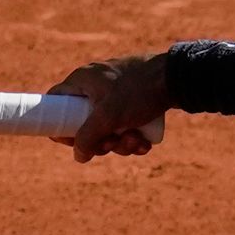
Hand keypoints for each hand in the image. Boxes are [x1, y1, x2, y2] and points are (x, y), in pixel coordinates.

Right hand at [48, 52, 171, 160]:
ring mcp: (115, 94)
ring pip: (107, 129)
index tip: (69, 142)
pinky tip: (144, 142)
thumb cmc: (139, 91)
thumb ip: (87, 137)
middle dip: (100, 141)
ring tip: (136, 141)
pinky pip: (123, 126)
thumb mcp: (109, 116)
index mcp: (83, 81)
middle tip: (112, 144)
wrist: (177, 78)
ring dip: (120, 143)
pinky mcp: (133, 102)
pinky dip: (131, 137)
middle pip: (83, 123)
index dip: (57, 124)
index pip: (56, 102)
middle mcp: (96, 86)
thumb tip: (79, 155)